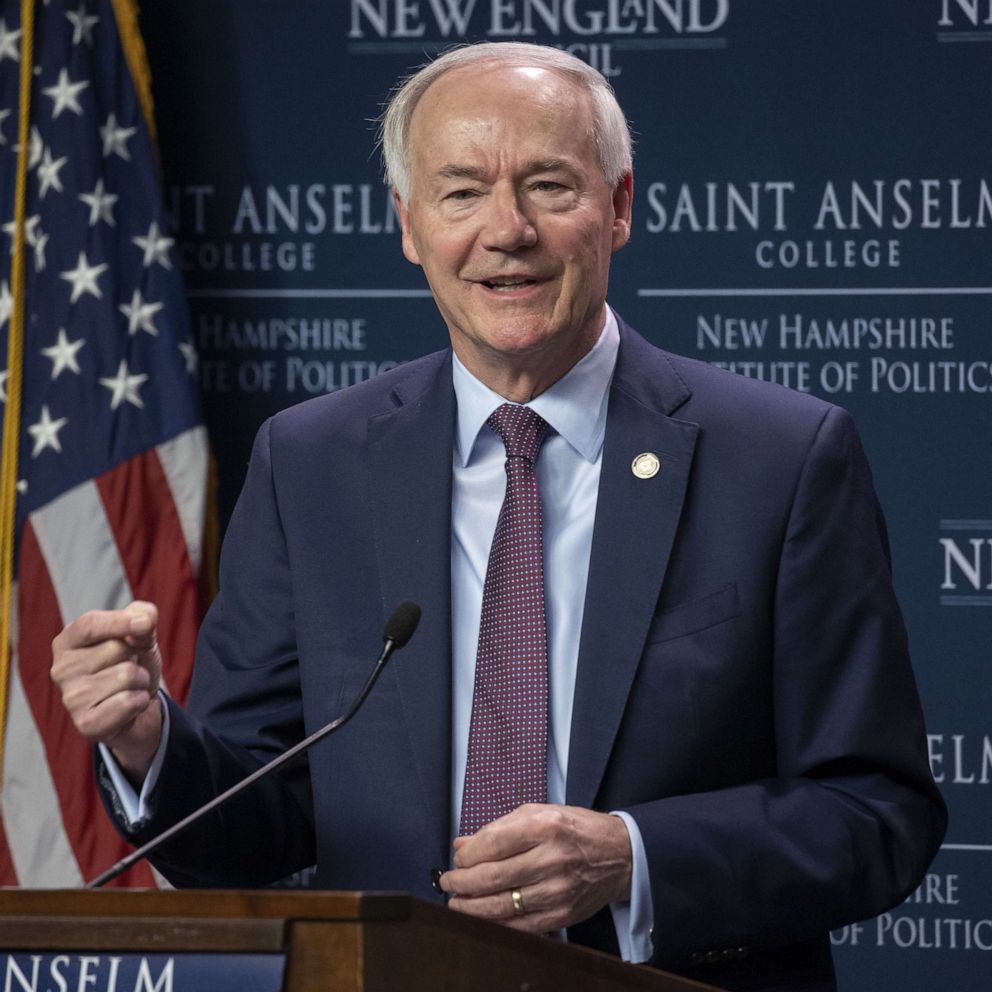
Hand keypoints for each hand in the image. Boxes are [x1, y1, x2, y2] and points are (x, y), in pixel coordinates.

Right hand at [50, 601, 163, 783]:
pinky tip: (130, 706)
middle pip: (117, 648)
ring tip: (129, 687)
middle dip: (136, 656)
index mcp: (68, 641)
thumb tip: (144, 622)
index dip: (120, 622)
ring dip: (140, 680)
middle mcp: (61, 669)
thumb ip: (143, 616)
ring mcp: (71, 699)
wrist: (139, 706)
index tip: (146, 624)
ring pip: (127, 675)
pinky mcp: (86, 724)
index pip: (89, 624)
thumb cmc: (132, 663)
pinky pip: (129, 702)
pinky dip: (141, 701)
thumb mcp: (141, 632)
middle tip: (128, 667)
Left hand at [440, 803, 632, 933]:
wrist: (621, 855)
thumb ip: (499, 828)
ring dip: (471, 907)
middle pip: (493, 877)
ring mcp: (558, 890)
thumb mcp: (539, 813)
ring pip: (501, 905)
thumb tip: (462, 845)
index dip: (467, 855)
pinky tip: (481, 916)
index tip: (458, 858)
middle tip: (447, 882)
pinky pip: (520, 925)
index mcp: (545, 826)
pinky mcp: (562, 915)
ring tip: (456, 902)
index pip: (493, 843)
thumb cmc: (576, 829)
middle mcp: (552, 858)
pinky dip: (495, 923)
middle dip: (461, 883)